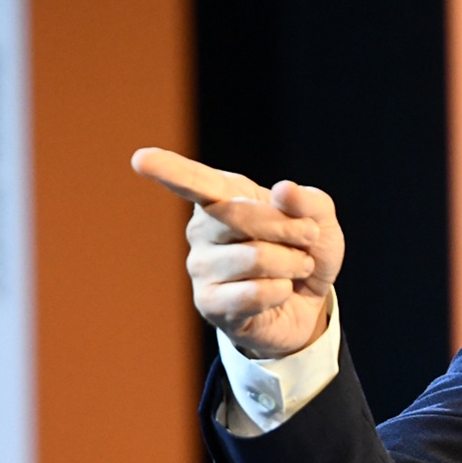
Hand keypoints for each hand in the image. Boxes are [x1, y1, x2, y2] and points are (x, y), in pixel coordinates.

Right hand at [130, 148, 344, 357]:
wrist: (309, 304)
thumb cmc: (305, 251)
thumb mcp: (320, 221)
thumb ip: (310, 202)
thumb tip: (282, 190)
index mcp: (223, 197)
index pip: (195, 181)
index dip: (170, 169)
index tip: (141, 158)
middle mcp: (202, 229)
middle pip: (240, 214)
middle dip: (289, 228)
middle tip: (307, 238)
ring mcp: (201, 267)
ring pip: (255, 258)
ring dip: (292, 263)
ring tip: (294, 267)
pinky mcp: (209, 304)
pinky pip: (255, 293)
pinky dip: (282, 291)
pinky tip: (279, 292)